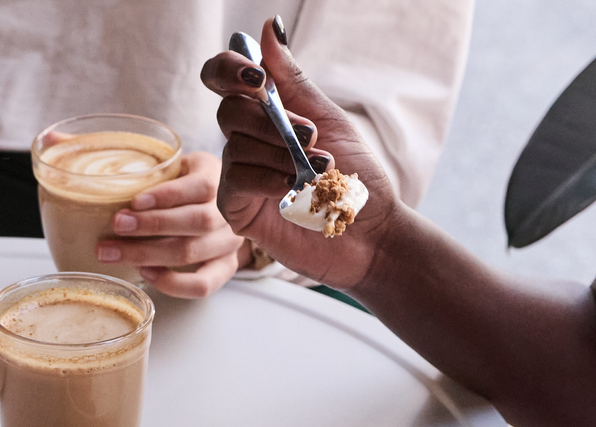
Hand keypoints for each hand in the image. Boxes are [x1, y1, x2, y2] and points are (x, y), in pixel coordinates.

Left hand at [94, 151, 246, 298]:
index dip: (167, 195)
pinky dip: (174, 284)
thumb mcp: (160, 160)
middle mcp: (227, 210)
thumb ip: (114, 152)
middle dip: (152, 226)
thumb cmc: (177, 182)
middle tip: (115, 226)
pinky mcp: (224, 268)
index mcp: (213, 175)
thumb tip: (54, 138)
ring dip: (149, 255)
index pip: (200, 185)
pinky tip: (145, 274)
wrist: (213, 209)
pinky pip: (204, 284)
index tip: (133, 202)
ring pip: (194, 252)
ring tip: (112, 253)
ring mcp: (228, 242)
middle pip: (196, 221)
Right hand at [199, 24, 405, 290]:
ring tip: (318, 171)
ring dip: (281, 154)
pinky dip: (268, 178)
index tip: (257, 77)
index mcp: (265, 113)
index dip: (229, 69)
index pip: (223, 78)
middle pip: (229, 110)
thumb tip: (270, 25)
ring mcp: (239, 173)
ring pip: (236, 146)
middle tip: (310, 137)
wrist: (372, 232)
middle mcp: (246, 140)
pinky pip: (236, 179)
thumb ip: (292, 79)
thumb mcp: (328, 119)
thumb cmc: (356, 176)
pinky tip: (294, 188)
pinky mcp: (236, 207)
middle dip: (271, 121)